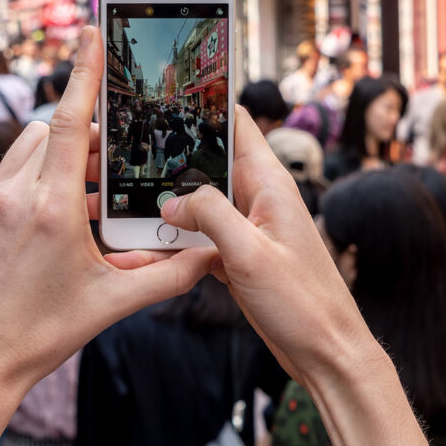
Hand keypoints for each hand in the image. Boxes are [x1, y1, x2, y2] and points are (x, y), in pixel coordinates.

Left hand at [0, 27, 214, 393]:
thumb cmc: (43, 334)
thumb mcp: (112, 304)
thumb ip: (169, 275)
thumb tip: (211, 256)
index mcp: (50, 211)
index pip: (72, 124)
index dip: (84, 74)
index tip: (90, 33)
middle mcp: (9, 197)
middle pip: (52, 133)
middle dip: (83, 138)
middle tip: (108, 168)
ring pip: (24, 151)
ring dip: (54, 160)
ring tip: (79, 198)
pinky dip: (26, 185)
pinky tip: (42, 222)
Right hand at [148, 106, 356, 378]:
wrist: (325, 354)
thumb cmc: (304, 303)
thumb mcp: (250, 253)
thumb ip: (209, 215)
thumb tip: (169, 202)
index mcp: (269, 184)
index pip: (235, 123)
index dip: (204, 103)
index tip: (165, 91)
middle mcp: (258, 199)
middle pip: (205, 164)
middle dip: (167, 161)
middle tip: (121, 157)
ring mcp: (246, 229)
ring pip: (196, 206)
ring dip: (164, 210)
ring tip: (119, 208)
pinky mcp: (237, 257)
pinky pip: (197, 241)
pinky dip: (172, 246)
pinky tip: (141, 252)